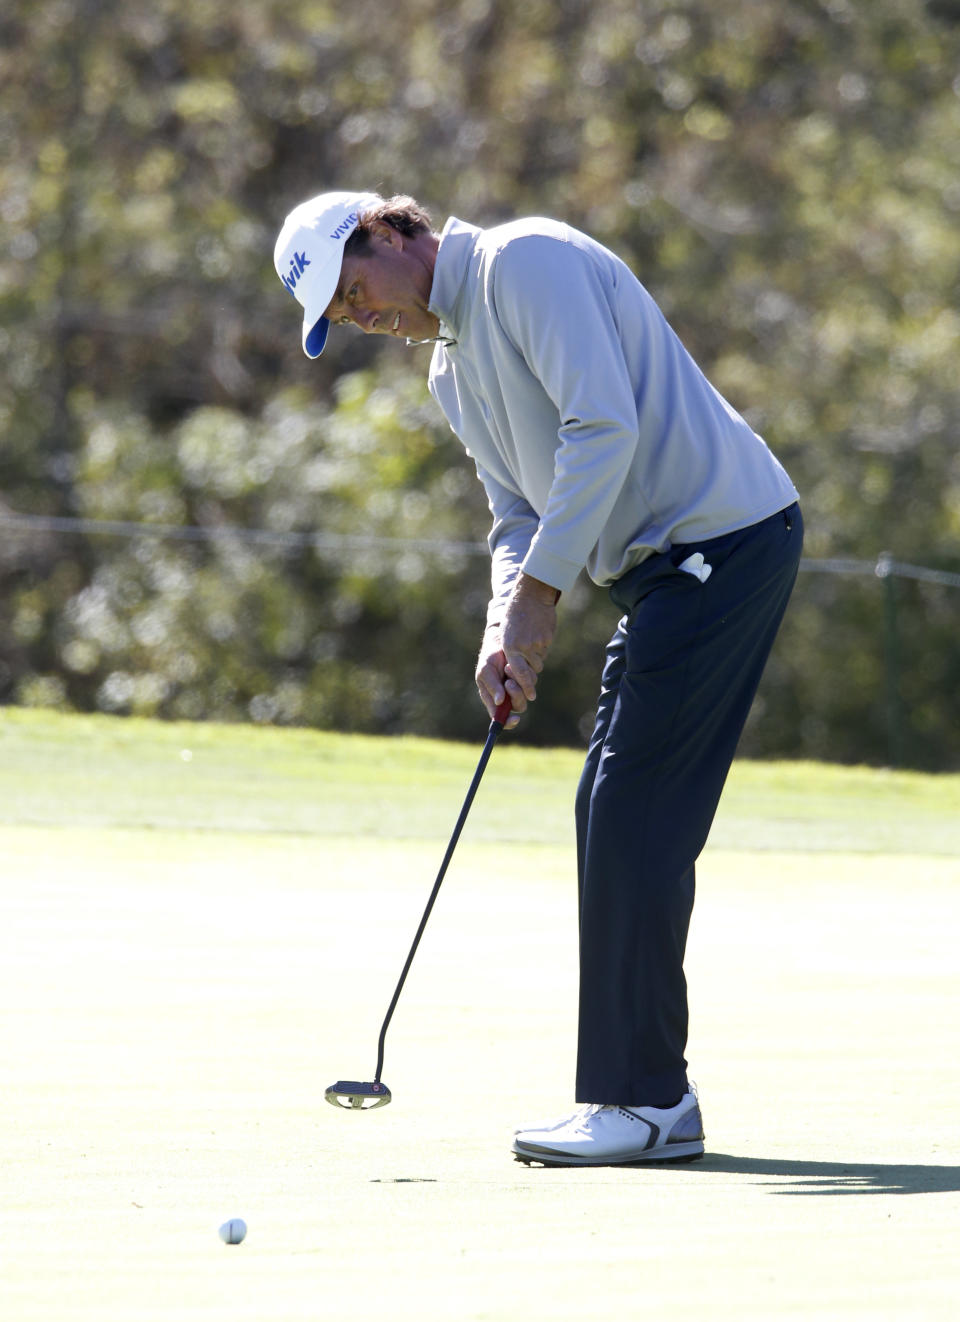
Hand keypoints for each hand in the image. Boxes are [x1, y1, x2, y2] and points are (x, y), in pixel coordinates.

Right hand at [475, 630, 521, 729]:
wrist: (501, 641)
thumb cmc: (489, 658)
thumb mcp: (485, 671)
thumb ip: (491, 686)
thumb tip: (499, 702)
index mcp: (494, 700)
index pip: (501, 718)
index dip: (508, 722)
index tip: (514, 719)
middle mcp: (508, 697)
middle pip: (518, 707)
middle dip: (515, 696)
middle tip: (509, 683)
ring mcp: (520, 687)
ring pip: (526, 695)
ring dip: (518, 682)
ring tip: (508, 667)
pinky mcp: (529, 678)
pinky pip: (531, 681)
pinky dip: (524, 673)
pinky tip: (514, 663)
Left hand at [500, 573, 558, 710]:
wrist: (530, 596)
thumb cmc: (515, 616)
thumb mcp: (507, 634)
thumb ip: (513, 652)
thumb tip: (519, 672)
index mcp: (509, 647)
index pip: (520, 674)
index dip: (525, 687)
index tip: (531, 697)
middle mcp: (523, 647)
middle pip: (532, 671)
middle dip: (532, 673)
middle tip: (530, 667)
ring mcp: (537, 643)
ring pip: (540, 662)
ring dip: (536, 658)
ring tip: (530, 644)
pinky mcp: (547, 638)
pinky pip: (545, 651)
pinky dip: (542, 647)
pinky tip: (537, 635)